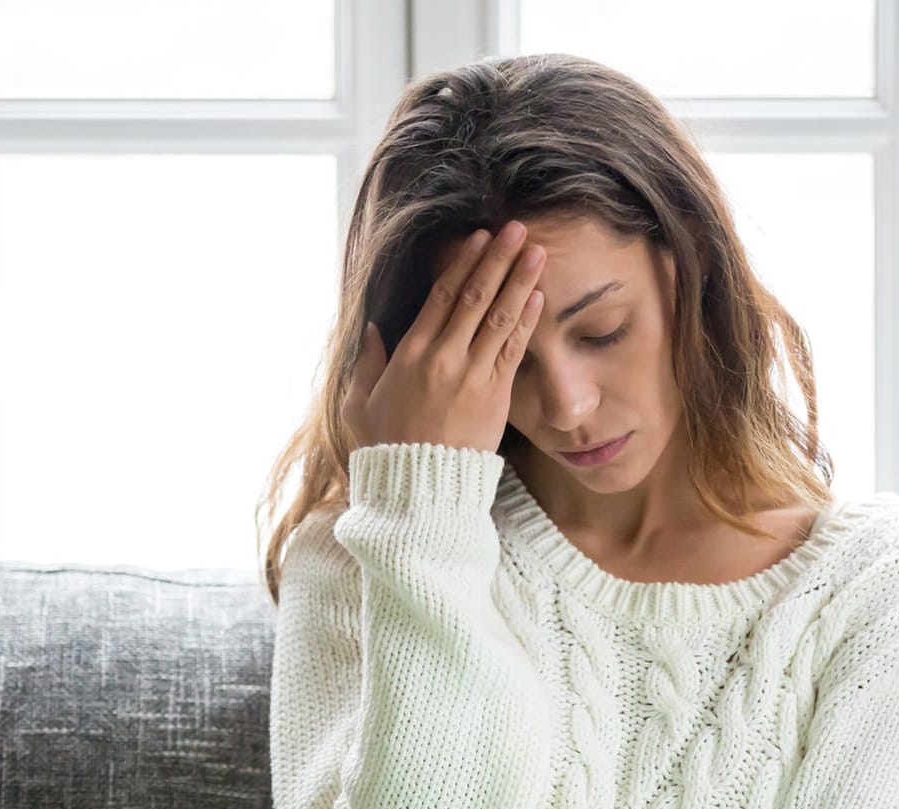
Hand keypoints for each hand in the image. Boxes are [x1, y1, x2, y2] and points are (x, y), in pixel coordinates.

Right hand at [343, 220, 548, 453]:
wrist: (420, 490)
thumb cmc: (387, 447)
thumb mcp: (360, 403)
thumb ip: (367, 363)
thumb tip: (372, 329)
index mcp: (410, 354)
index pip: (440, 297)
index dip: (462, 264)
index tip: (478, 238)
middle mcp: (443, 358)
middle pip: (474, 297)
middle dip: (497, 259)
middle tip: (516, 229)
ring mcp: (472, 376)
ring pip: (499, 317)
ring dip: (520, 281)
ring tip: (536, 252)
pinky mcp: (496, 396)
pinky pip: (514, 350)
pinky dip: (527, 320)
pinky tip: (538, 296)